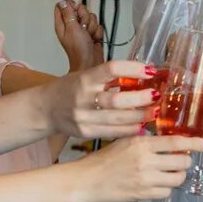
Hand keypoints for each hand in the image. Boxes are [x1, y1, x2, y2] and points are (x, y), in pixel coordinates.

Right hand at [43, 61, 158, 139]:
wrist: (45, 109)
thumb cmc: (69, 89)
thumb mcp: (85, 75)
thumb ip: (109, 77)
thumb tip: (143, 74)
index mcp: (84, 78)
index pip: (112, 69)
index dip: (133, 69)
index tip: (150, 70)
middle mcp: (83, 97)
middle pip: (118, 99)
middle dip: (141, 98)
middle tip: (157, 96)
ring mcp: (83, 117)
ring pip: (118, 118)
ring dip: (140, 116)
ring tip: (154, 112)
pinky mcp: (85, 132)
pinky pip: (112, 132)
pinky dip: (129, 130)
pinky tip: (141, 127)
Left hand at [54, 0, 103, 71]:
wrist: (90, 63)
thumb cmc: (78, 50)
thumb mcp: (71, 29)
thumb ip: (68, 13)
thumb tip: (63, 3)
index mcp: (62, 24)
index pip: (63, 6)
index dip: (71, 5)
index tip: (75, 12)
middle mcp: (72, 25)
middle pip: (80, 9)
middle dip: (84, 17)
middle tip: (82, 27)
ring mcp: (82, 29)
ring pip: (90, 17)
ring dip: (91, 26)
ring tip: (88, 35)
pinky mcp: (92, 33)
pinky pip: (98, 25)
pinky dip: (97, 33)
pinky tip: (93, 39)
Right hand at [76, 134, 202, 201]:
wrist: (87, 180)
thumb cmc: (103, 159)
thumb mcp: (125, 141)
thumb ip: (147, 140)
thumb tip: (169, 140)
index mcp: (141, 144)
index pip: (176, 141)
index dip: (195, 143)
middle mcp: (146, 161)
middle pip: (182, 161)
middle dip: (185, 161)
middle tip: (179, 159)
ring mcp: (146, 180)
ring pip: (178, 178)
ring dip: (177, 175)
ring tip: (168, 172)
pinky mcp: (143, 195)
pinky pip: (167, 193)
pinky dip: (166, 188)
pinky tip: (157, 183)